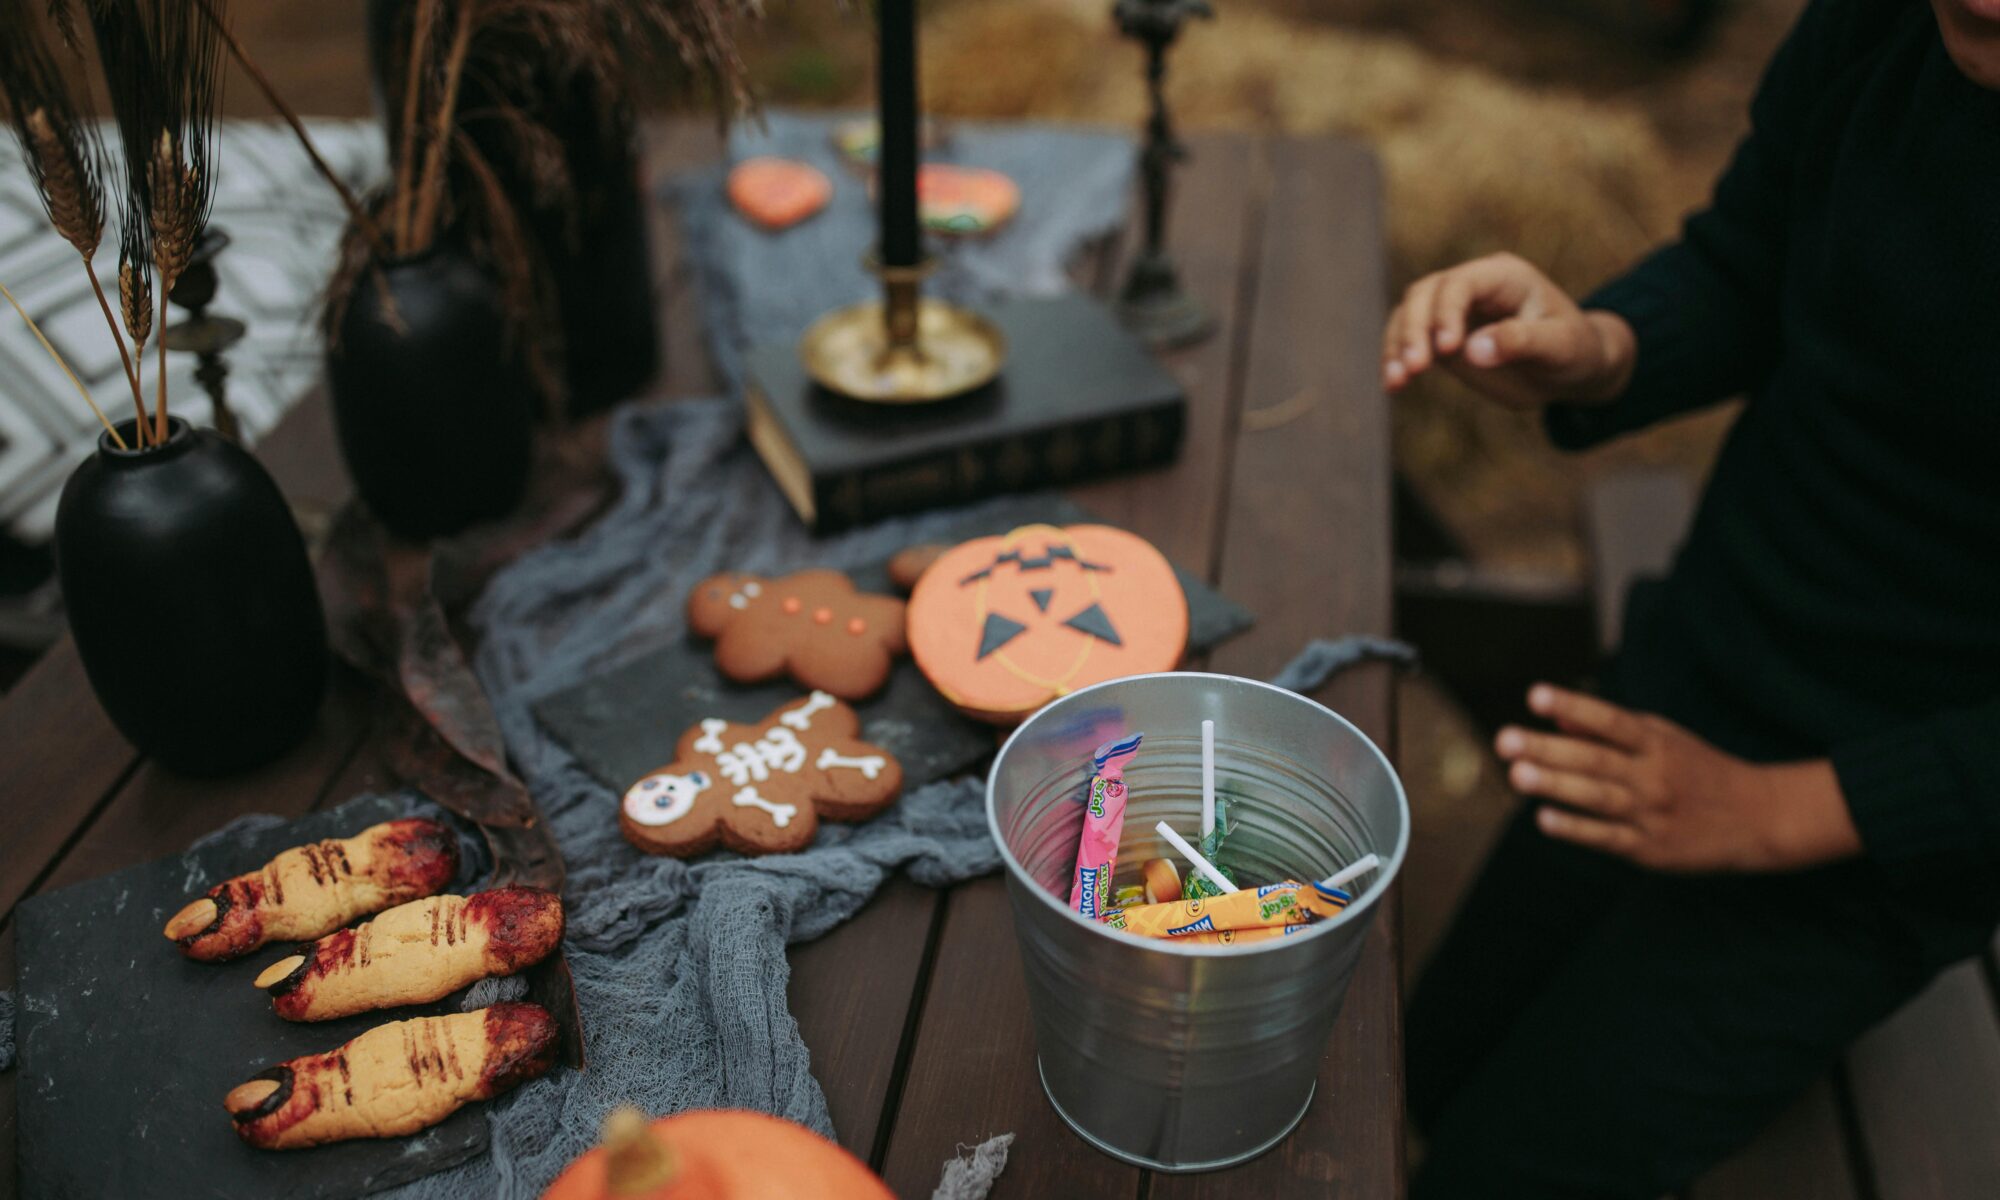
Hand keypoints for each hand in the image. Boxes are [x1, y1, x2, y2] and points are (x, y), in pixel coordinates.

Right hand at [1381, 253, 1636, 408]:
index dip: (1446, 311)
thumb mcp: (1560, 346)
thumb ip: (1520, 343)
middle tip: (1415, 369)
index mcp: (1503, 276)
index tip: (1446, 349)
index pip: (1460, 283)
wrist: (1570, 369)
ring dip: (1396, 346)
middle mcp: (1472, 286)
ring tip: (1396, 382)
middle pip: (1425, 294)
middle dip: (1414, 329)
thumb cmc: (1574, 351)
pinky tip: (1392, 385)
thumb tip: (1472, 350)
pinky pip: (1408, 340)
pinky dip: (1395, 360)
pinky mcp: (1441, 336)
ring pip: (1408, 314)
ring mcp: (1452, 310)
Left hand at [1495, 684, 1862, 872]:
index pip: (1610, 719)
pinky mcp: (1650, 849)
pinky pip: (1607, 837)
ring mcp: (1652, 813)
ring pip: (1598, 797)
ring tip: (1517, 774)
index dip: (1573, 706)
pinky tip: (1545, 819)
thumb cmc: (1696, 770)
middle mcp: (1654, 775)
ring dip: (1556, 786)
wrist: (1758, 818)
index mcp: (1656, 742)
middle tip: (1505, 739)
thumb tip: (1556, 718)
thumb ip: (1608, 731)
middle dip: (1548, 750)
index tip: (1534, 695)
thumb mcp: (1662, 739)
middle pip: (1596, 759)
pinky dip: (1577, 829)